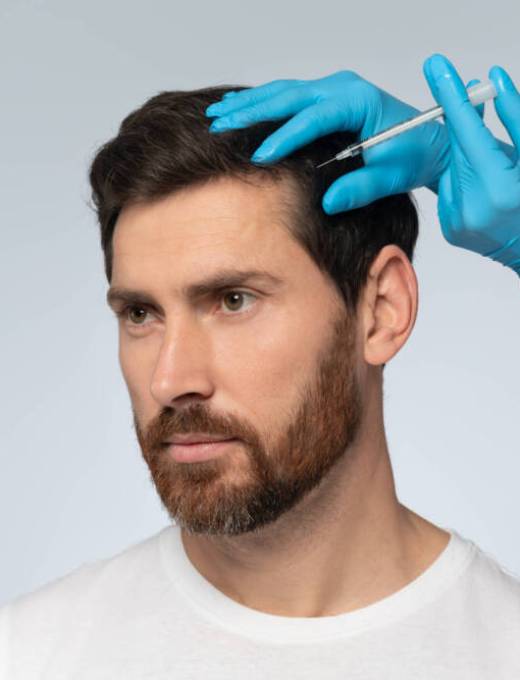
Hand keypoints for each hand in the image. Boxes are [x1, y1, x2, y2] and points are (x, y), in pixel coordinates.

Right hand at [205, 55, 519, 275]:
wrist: (430, 142)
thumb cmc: (414, 155)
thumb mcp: (393, 175)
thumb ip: (364, 187)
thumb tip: (330, 201)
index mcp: (358, 100)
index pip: (313, 117)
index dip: (285, 135)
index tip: (261, 155)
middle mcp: (341, 88)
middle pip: (288, 97)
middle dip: (253, 112)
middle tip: (221, 126)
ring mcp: (332, 90)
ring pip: (283, 92)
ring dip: (250, 104)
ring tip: (218, 115)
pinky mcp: (326, 99)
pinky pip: (288, 97)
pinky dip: (261, 103)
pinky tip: (238, 107)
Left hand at [423, 54, 519, 275]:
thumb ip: (517, 119)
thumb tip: (495, 82)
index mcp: (500, 189)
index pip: (468, 133)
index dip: (452, 98)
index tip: (436, 67)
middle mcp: (473, 208)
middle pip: (457, 147)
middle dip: (463, 119)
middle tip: (471, 92)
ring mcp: (458, 222)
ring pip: (453, 167)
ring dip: (469, 150)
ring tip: (492, 151)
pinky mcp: (451, 229)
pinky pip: (451, 189)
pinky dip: (466, 177)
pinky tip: (485, 181)